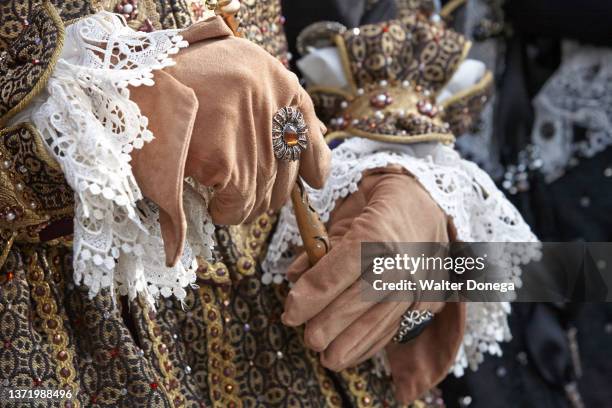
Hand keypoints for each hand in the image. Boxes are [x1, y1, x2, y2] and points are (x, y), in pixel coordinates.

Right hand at [129, 16, 329, 264]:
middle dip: (262, 193)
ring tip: (216, 195)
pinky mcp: (224, 155)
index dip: (311, 162)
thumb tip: (317, 169)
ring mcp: (250, 129)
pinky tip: (206, 198)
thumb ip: (279, 111)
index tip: (314, 179)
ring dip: (239, 206)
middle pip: (284, 176)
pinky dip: (221, 210)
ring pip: (261, 196)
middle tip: (234, 190)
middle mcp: (273, 101)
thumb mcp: (237, 74)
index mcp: (277, 79)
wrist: (124, 72)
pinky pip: (235, 203)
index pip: (308, 133)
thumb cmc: (178, 77)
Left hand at [282, 168, 464, 402]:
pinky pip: (398, 327)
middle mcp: (400, 261)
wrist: (430, 200)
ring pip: (380, 321)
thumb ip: (319, 245)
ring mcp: (418, 282)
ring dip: (351, 344)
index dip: (309, 299)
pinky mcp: (429, 298)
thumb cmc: (379, 201)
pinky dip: (373, 343)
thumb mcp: (346, 212)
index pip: (335, 274)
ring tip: (327, 358)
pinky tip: (354, 353)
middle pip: (357, 303)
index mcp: (375, 233)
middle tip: (307, 339)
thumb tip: (294, 276)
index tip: (289, 313)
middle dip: (327, 326)